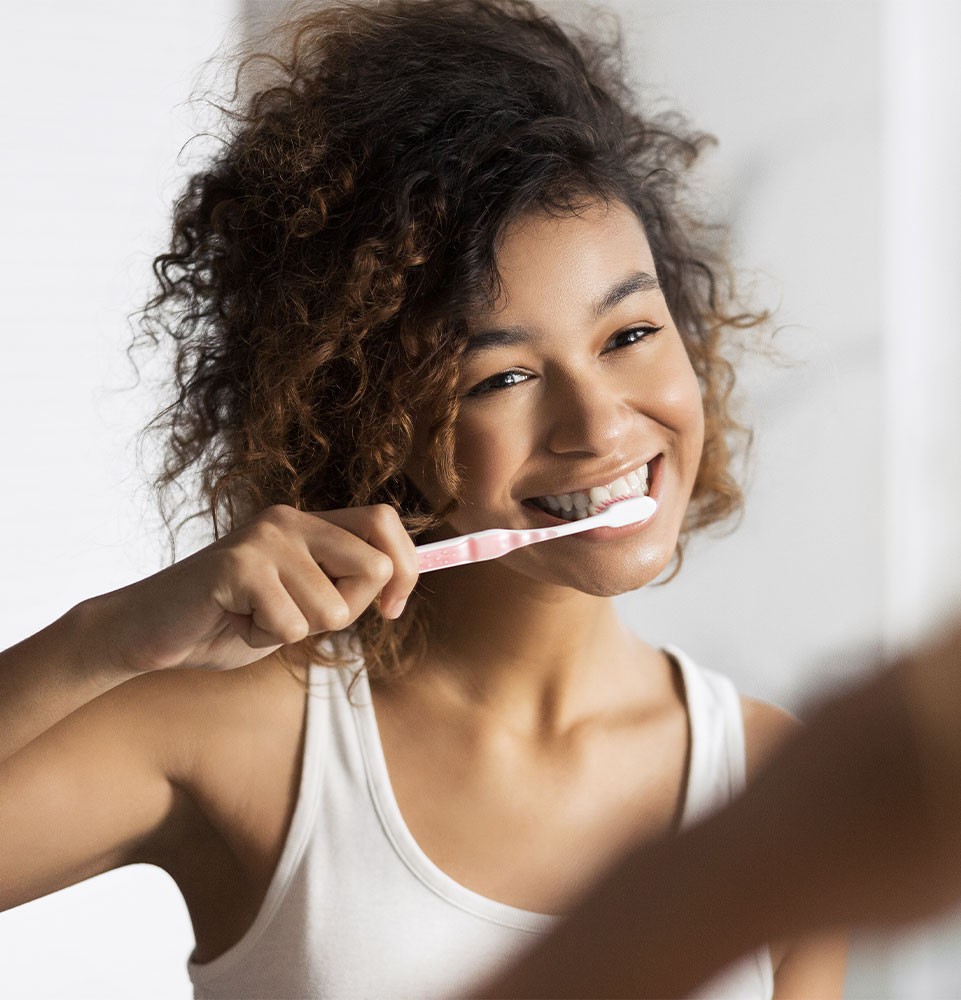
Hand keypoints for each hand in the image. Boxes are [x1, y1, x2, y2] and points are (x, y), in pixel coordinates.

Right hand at [83, 504, 417, 676]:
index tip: (392, 610)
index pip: (384, 521)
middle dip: (347, 611)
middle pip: (373, 567)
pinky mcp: (238, 565)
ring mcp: (264, 539)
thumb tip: (400, 585)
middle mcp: (289, 519)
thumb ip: (342, 586)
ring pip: (332, 608)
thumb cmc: (230, 620)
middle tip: (296, 617)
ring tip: (253, 617)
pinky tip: (234, 622)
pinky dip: (263, 639)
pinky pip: (290, 624)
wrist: (151, 631)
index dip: (406, 567)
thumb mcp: (301, 601)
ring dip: (294, 632)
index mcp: (309, 522)